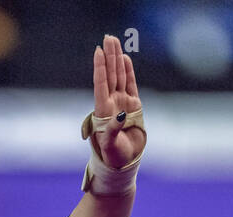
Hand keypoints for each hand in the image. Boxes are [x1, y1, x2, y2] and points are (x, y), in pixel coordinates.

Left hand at [92, 34, 144, 168]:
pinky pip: (130, 84)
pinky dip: (128, 71)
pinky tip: (125, 59)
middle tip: (108, 37)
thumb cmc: (113, 156)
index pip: (101, 84)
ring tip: (115, 42)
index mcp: (103, 110)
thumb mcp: (109, 145)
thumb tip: (119, 115)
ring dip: (117, 59)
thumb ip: (112, 130)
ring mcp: (122, 103)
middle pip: (110, 74)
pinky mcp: (133, 106)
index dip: (100, 67)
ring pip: (119, 76)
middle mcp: (112, 103)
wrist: (124, 162)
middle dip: (109, 56)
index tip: (98, 51)